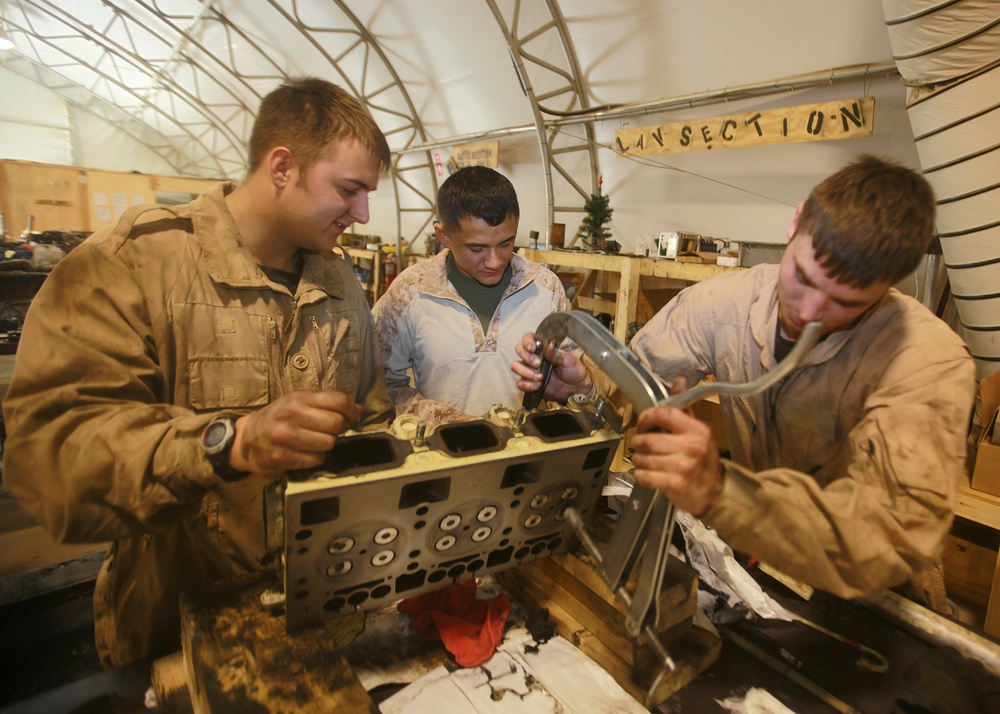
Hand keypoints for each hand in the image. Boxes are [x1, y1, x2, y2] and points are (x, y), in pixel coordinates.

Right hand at [229, 390, 361, 477]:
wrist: (245, 439)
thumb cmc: (277, 419)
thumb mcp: (298, 402)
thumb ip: (327, 403)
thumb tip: (358, 410)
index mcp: (299, 398)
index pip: (339, 401)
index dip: (352, 411)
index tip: (353, 418)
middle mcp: (291, 415)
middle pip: (336, 424)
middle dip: (338, 430)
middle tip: (329, 432)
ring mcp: (285, 436)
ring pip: (328, 443)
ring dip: (326, 445)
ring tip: (314, 442)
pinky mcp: (282, 457)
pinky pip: (315, 459)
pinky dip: (315, 458)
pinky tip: (305, 453)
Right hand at [512, 332, 591, 401]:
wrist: (576, 388)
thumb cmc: (573, 370)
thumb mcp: (569, 360)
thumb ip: (556, 355)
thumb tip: (548, 346)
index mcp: (542, 348)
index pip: (528, 338)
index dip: (527, 341)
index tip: (532, 348)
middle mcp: (533, 357)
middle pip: (519, 350)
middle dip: (526, 356)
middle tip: (538, 364)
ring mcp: (529, 370)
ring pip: (516, 366)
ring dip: (525, 371)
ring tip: (539, 377)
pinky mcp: (529, 383)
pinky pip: (520, 383)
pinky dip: (526, 384)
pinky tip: (537, 385)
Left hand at [629, 377, 721, 515]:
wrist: (714, 492)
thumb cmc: (702, 458)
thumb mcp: (697, 430)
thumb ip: (684, 407)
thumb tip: (679, 379)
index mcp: (698, 429)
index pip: (664, 413)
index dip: (647, 417)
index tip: (643, 424)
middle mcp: (692, 446)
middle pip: (649, 438)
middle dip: (638, 442)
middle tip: (640, 445)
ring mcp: (684, 466)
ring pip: (644, 458)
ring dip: (638, 459)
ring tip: (642, 459)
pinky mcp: (675, 484)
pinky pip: (645, 476)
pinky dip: (640, 475)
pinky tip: (645, 473)